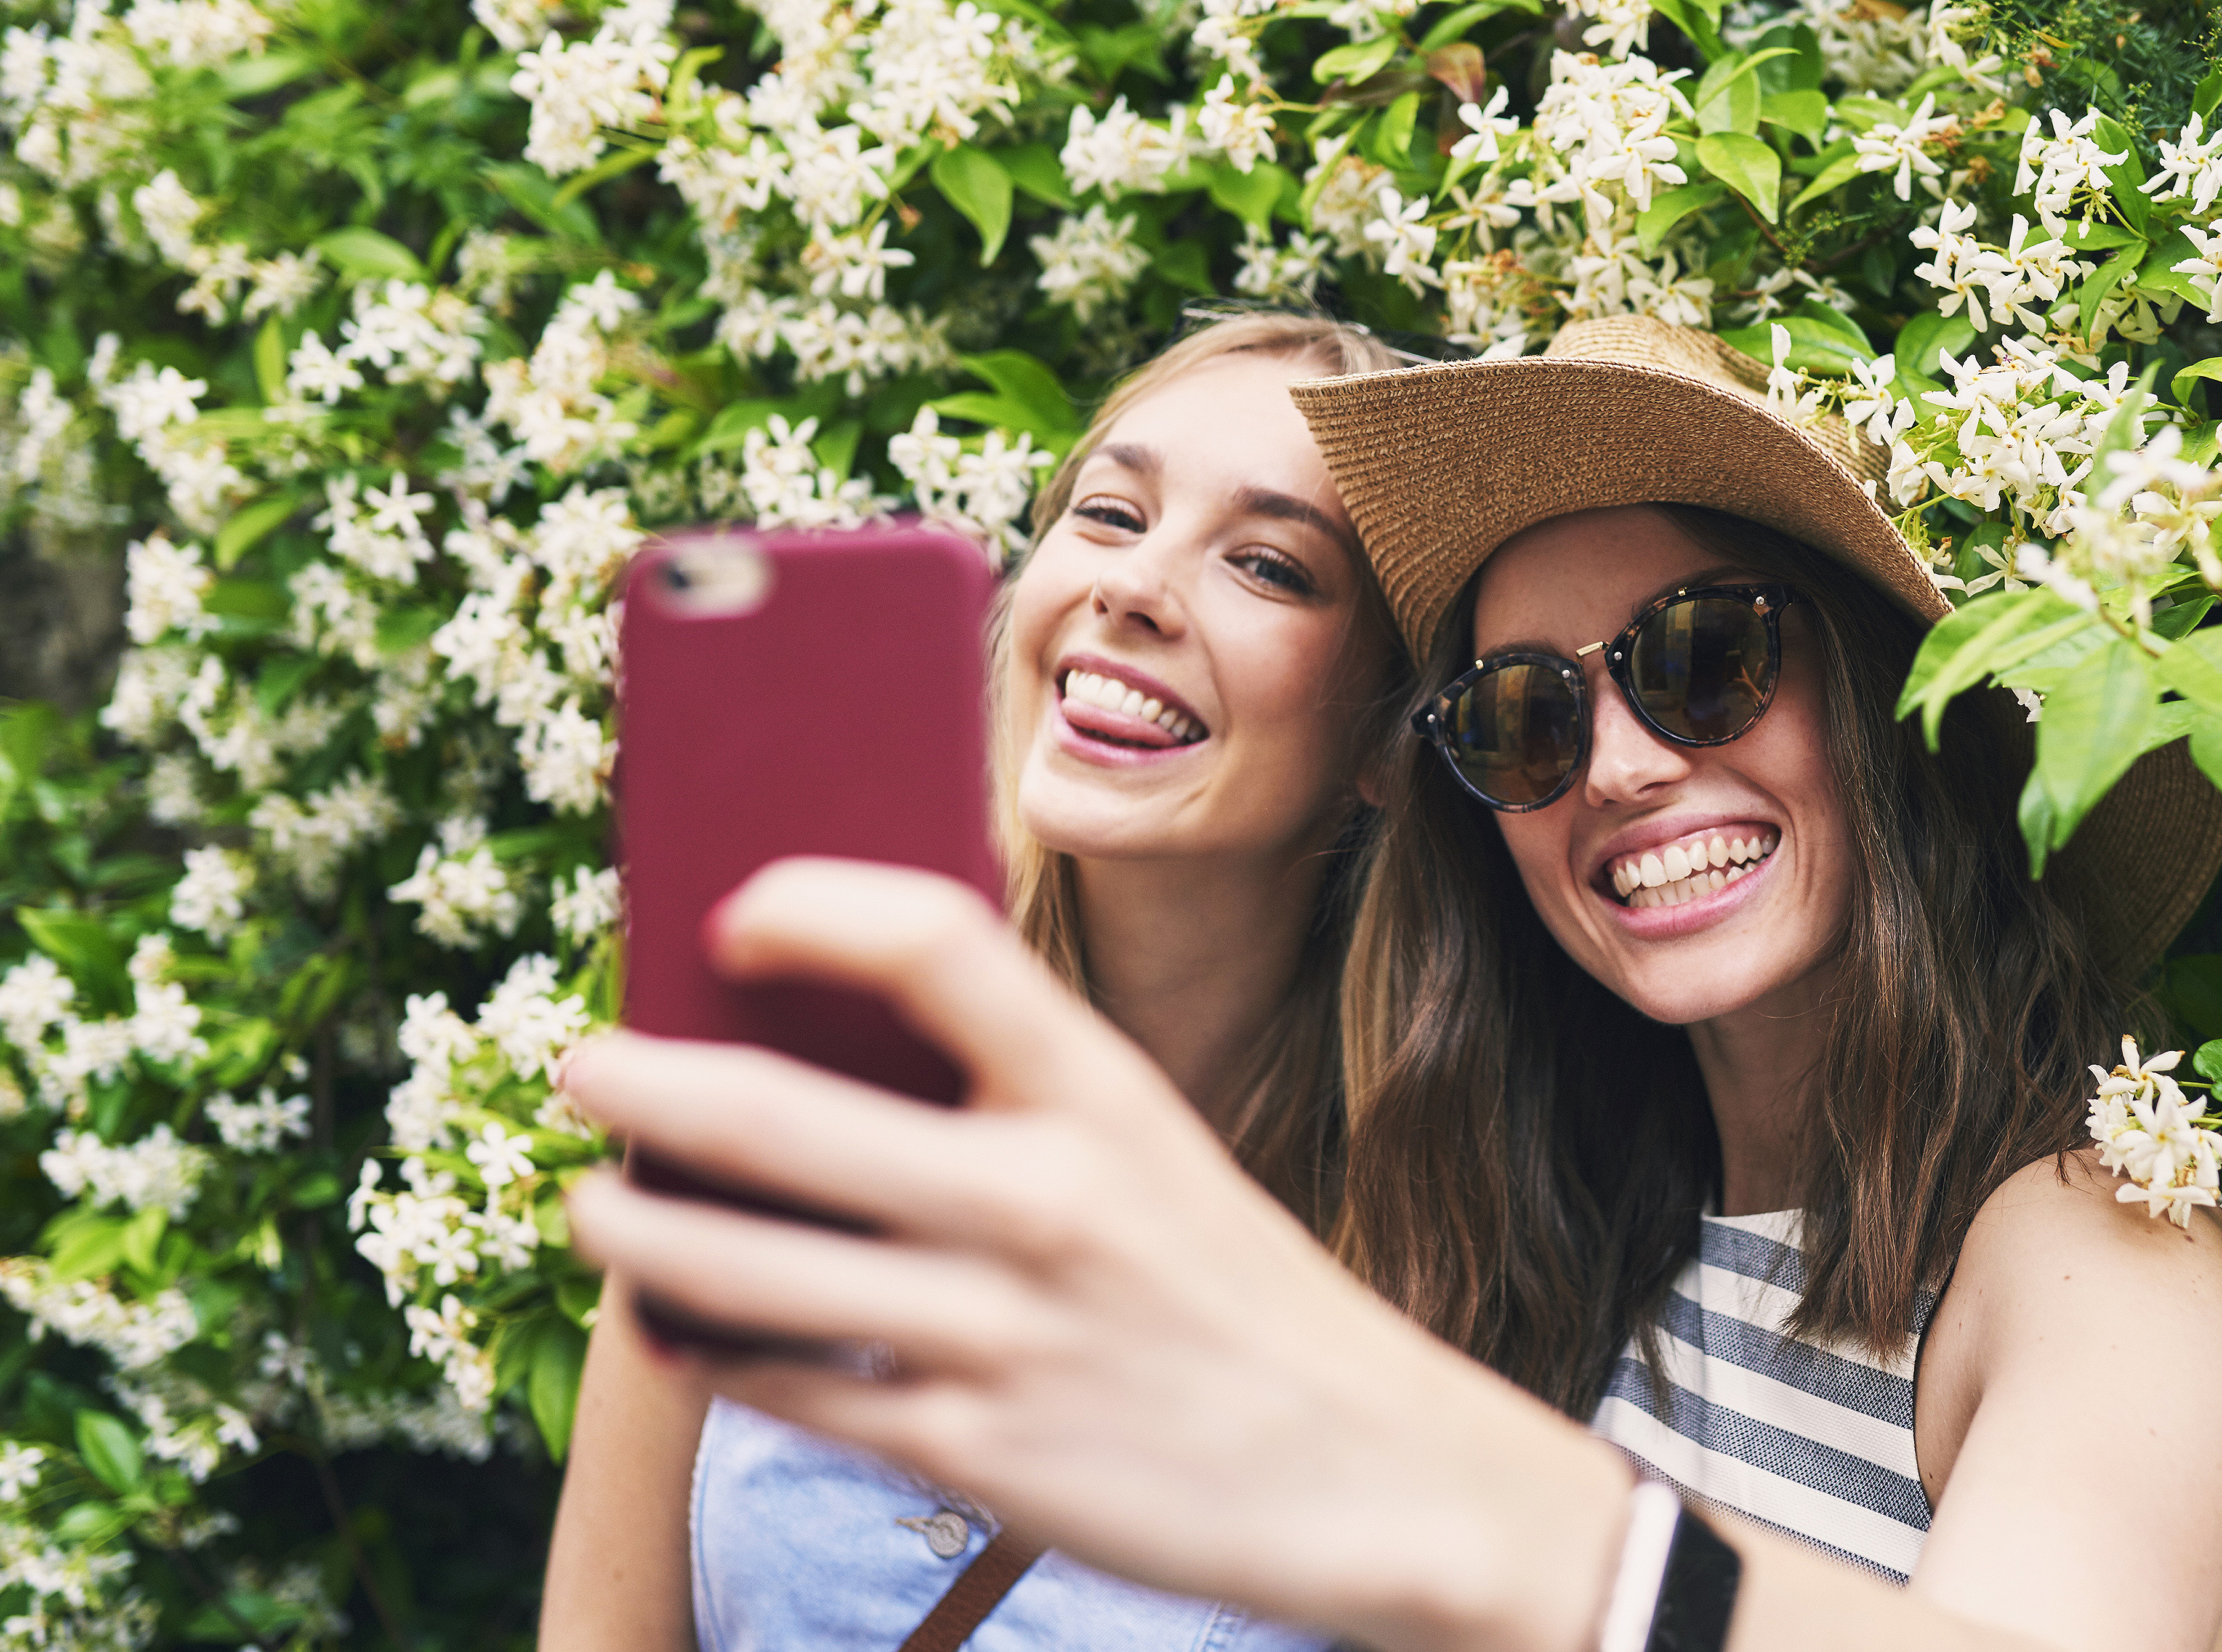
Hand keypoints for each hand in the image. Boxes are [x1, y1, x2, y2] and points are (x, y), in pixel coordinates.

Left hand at [563, 858, 1634, 1651]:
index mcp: (1106, 1096)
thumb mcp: (1160, 1162)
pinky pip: (789, 1389)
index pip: (933, 941)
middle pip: (781, 1114)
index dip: (811, 905)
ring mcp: (1005, 1334)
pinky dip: (707, 1349)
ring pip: (745, 1267)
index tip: (734, 913)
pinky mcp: (978, 1452)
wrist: (1380, 1469)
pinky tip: (673, 1326)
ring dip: (632, 1227)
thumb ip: (1021, 1107)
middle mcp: (1047, 1201)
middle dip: (642, 1082)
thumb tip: (822, 1050)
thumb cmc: (1243, 1298)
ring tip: (590, 1203)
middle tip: (583, 1063)